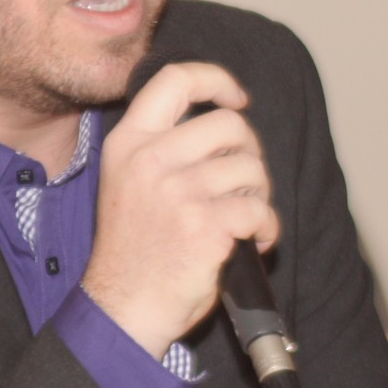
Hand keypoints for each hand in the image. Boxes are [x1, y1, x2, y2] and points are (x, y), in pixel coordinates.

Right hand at [82, 61, 276, 359]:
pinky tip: (249, 243)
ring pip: (251, 168)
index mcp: (129, 142)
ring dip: (257, 195)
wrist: (122, 307)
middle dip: (248, 153)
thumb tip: (224, 122)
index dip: (216, 80)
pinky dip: (266, 229)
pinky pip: (260, 210)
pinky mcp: (205, 225)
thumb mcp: (127, 180)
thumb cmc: (132, 249)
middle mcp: (150, 160)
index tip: (236, 98)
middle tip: (241, 183)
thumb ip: (161, 147)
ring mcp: (178, 192)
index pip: (175, 79)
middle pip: (229, 124)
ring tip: (241, 219)